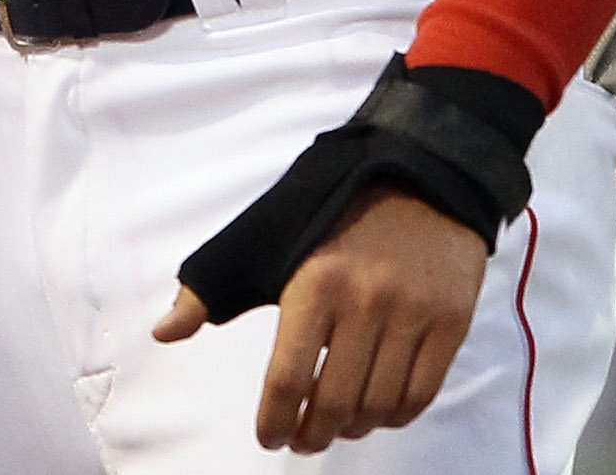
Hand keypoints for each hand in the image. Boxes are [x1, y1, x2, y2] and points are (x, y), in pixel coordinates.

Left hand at [155, 185, 488, 453]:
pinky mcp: (451, 320)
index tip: (270, 437)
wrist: (418, 173)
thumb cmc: (331, 208)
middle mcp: (365, 302)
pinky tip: (376, 412)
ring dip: (353, 430)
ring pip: (380, 405)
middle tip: (300, 441)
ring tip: (335, 427)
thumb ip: (213, 291)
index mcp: (312, 282)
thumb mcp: (264, 237)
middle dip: (312, 435)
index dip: (276, 421)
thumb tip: (164, 332)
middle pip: (336, 402)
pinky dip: (395, 415)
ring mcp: (412, 314)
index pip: (289, 377)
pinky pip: (422, 393)